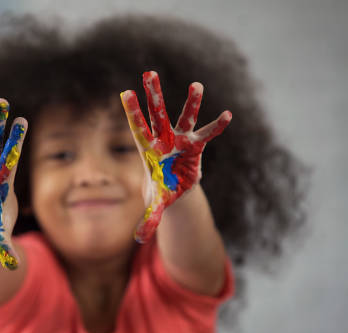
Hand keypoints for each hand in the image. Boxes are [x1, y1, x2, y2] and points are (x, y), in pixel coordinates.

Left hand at [120, 71, 230, 242]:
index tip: (125, 93)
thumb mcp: (156, 205)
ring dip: (192, 103)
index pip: (138, 128)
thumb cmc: (161, 192)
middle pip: (158, 115)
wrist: (175, 188)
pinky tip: (228, 115)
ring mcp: (181, 141)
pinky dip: (217, 126)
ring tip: (197, 85)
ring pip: (185, 118)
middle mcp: (164, 141)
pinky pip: (208, 134)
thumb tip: (139, 238)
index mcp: (149, 152)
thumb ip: (149, 219)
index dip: (132, 112)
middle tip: (149, 73)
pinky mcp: (196, 146)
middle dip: (154, 96)